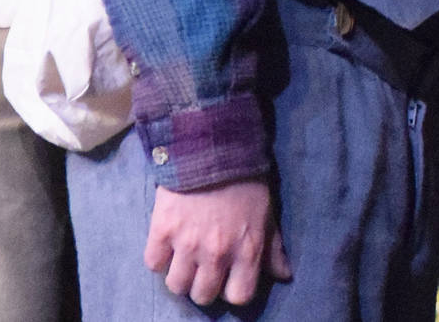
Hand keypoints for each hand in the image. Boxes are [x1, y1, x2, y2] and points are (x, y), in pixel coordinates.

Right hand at [145, 178, 290, 306]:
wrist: (212, 142)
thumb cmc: (245, 177)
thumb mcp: (266, 210)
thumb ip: (272, 247)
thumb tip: (284, 275)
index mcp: (247, 250)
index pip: (239, 296)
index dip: (233, 289)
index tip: (229, 276)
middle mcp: (217, 254)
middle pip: (203, 296)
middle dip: (204, 283)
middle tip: (204, 265)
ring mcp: (187, 244)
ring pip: (177, 285)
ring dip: (180, 274)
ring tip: (184, 256)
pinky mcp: (162, 230)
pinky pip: (153, 263)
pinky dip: (159, 256)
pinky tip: (168, 242)